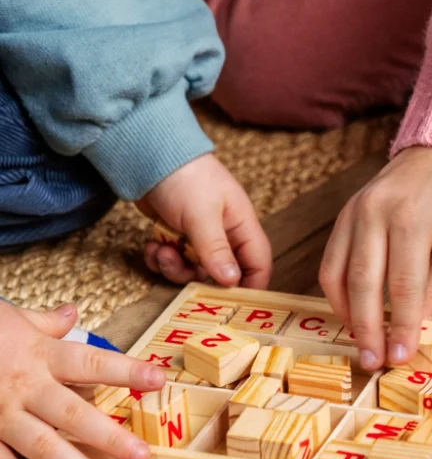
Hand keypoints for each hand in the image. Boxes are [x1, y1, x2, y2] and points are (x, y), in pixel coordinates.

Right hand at [0, 300, 165, 458]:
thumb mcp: (11, 316)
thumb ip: (45, 322)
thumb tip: (72, 313)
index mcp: (38, 353)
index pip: (92, 362)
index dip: (128, 370)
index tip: (159, 379)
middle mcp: (23, 386)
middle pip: (73, 414)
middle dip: (110, 437)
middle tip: (142, 457)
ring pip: (42, 448)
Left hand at [141, 153, 271, 288]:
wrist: (148, 153)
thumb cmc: (185, 177)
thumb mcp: (202, 215)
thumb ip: (216, 250)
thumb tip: (232, 281)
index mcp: (240, 224)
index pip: (257, 262)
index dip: (250, 285)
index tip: (233, 305)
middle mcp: (222, 232)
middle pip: (220, 272)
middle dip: (197, 276)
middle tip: (180, 267)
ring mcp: (197, 234)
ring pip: (191, 268)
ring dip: (174, 266)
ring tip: (162, 250)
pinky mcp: (175, 233)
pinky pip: (172, 259)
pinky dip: (160, 257)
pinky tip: (152, 245)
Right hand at [319, 147, 431, 370]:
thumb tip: (413, 325)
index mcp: (411, 219)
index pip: (403, 286)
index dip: (400, 326)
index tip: (401, 356)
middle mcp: (374, 214)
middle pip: (363, 283)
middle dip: (367, 328)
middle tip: (373, 362)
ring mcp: (353, 212)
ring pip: (337, 274)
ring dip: (346, 314)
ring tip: (361, 343)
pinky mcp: (343, 214)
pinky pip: (330, 260)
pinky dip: (337, 291)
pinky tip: (350, 312)